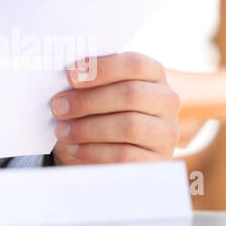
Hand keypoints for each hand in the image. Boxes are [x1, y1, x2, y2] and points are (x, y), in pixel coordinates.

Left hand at [49, 52, 179, 164]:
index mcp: (152, 73)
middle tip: (58, 107)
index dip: (102, 68)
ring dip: (88, 128)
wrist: (105, 150)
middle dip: (88, 100)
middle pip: (131, 94)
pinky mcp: (158, 161)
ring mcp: (166, 132)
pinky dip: (95, 151)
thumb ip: (86, 80)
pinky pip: (126, 155)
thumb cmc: (96, 110)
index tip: (70, 75)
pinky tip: (75, 148)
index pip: (134, 64)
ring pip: (129, 126)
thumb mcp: (93, 90)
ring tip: (62, 130)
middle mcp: (166, 100)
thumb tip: (65, 76)